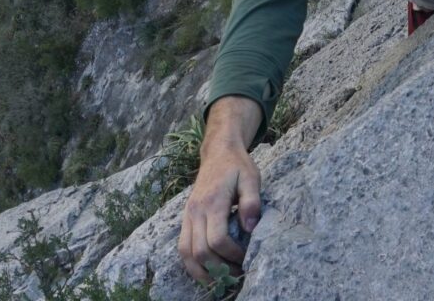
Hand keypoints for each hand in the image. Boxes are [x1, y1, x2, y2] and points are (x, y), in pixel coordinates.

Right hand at [179, 96, 264, 282]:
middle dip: (218, 269)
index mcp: (213, 202)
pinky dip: (192, 264)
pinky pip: (182, 247)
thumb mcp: (251, 178)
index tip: (246, 257)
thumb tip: (249, 229)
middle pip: (200, 251)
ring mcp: (188, 216)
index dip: (232, 255)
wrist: (218, 152)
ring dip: (201, 272)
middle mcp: (196, 211)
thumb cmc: (237, 166)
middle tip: (236, 274)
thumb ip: (251, 202)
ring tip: (219, 281)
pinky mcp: (186, 219)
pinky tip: (206, 271)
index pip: (217, 239)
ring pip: (186, 253)